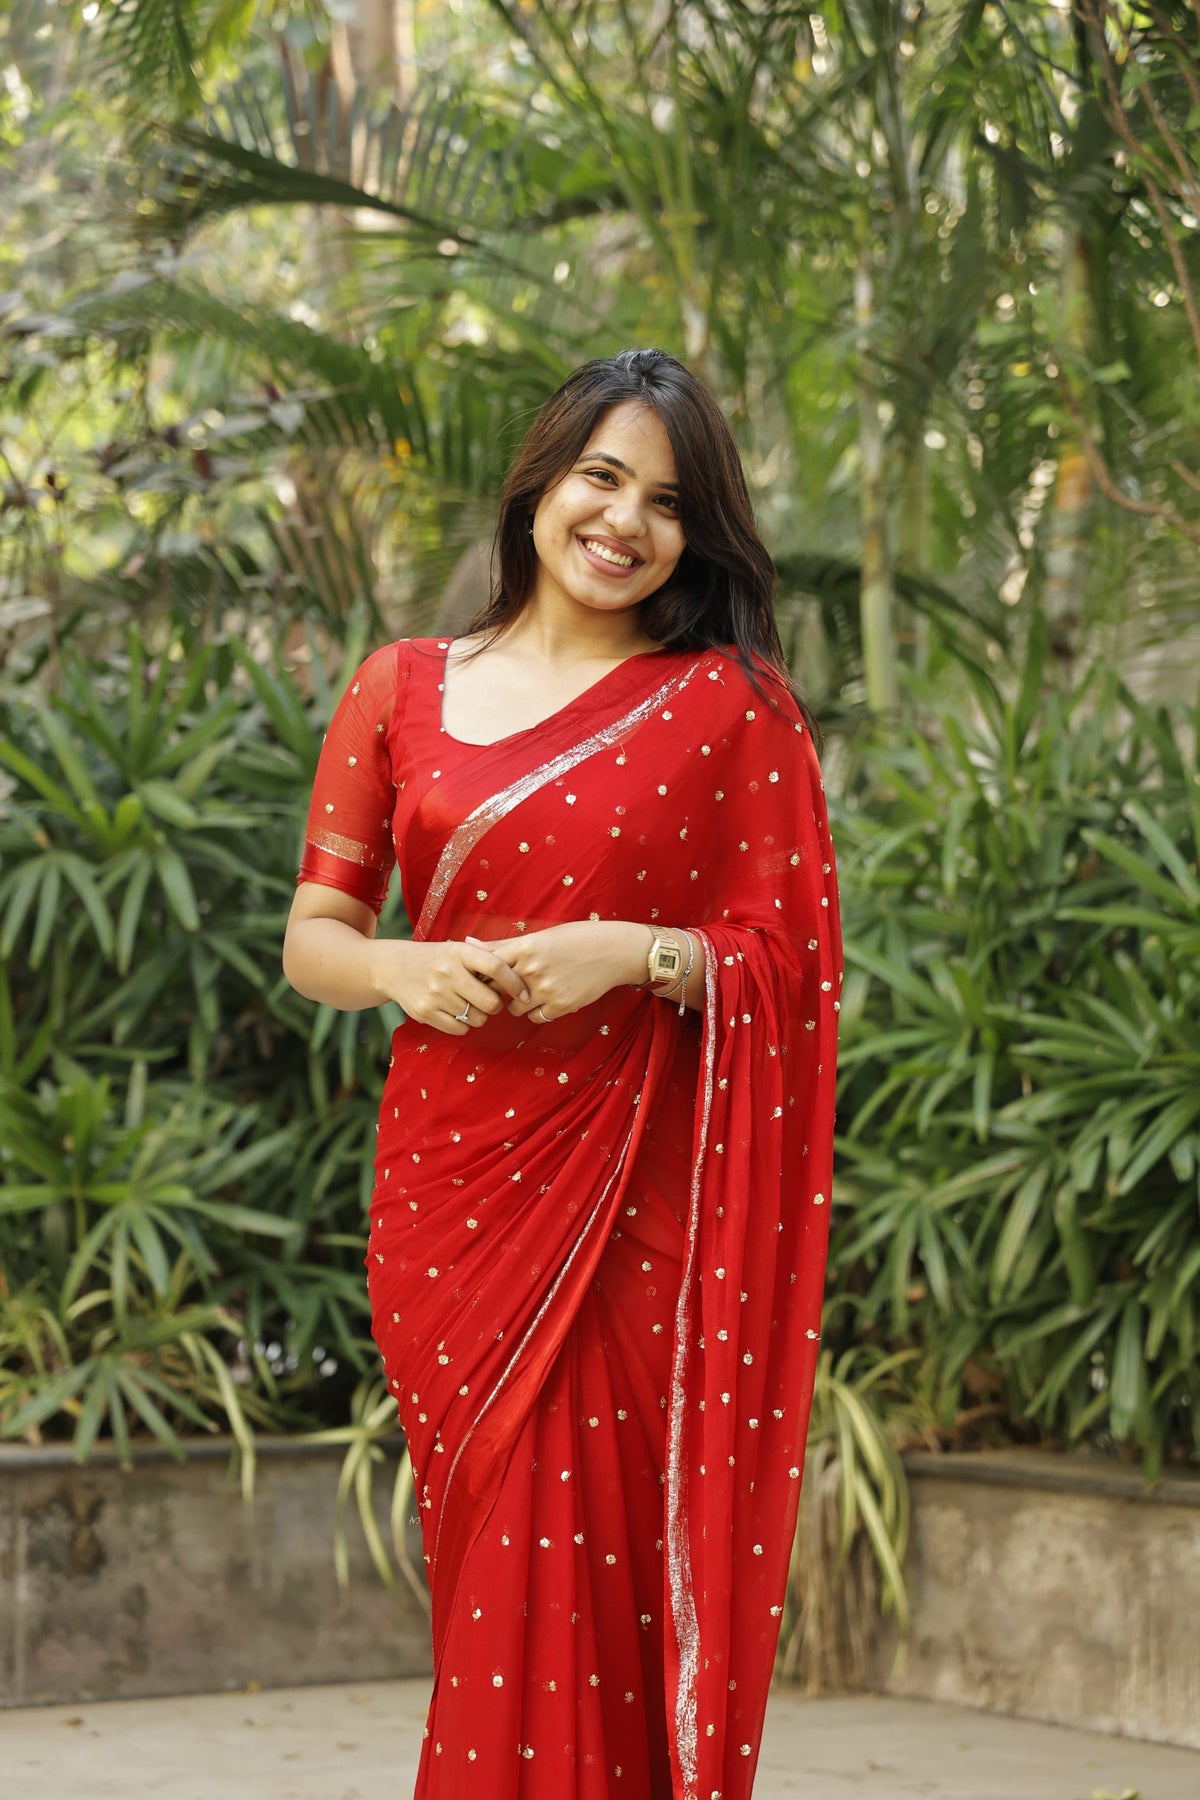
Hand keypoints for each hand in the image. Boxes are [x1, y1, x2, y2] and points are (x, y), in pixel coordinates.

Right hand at [370, 937, 529, 1035]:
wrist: (395, 967)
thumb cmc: (437, 959)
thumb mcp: (458, 950)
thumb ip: (486, 958)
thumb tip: (520, 974)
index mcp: (460, 952)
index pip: (496, 967)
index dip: (515, 983)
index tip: (524, 993)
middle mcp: (447, 972)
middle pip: (490, 1002)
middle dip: (495, 1005)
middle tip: (489, 1001)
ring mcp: (435, 994)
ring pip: (477, 1019)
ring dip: (479, 1016)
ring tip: (469, 1005)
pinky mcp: (425, 1012)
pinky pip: (460, 1029)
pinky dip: (464, 1026)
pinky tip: (456, 1013)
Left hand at [466, 921, 647, 1022]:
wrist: (613, 951)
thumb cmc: (575, 939)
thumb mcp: (540, 936)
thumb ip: (503, 944)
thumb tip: (468, 942)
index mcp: (526, 946)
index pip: (488, 965)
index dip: (481, 974)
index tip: (481, 977)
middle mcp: (532, 969)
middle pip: (496, 990)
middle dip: (496, 992)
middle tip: (503, 989)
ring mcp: (546, 989)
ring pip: (514, 1009)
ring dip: (516, 1004)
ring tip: (529, 992)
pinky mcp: (560, 1005)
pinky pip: (535, 1018)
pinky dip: (536, 1012)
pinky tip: (545, 999)